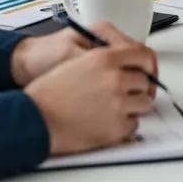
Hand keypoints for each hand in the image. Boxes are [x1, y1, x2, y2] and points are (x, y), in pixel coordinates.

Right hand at [24, 23, 157, 155]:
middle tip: (128, 94)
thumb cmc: (50, 92)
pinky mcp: (116, 127)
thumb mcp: (78, 59)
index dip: (147, 65)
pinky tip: (108, 121)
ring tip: (116, 108)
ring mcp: (117, 103)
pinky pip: (134, 125)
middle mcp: (115, 78)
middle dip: (138, 88)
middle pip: (145, 81)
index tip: (147, 72)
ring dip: (134, 106)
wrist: (35, 118)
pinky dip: (124, 125)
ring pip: (144, 103)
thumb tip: (129, 63)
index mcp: (105, 57)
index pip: (143, 54)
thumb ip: (106, 57)